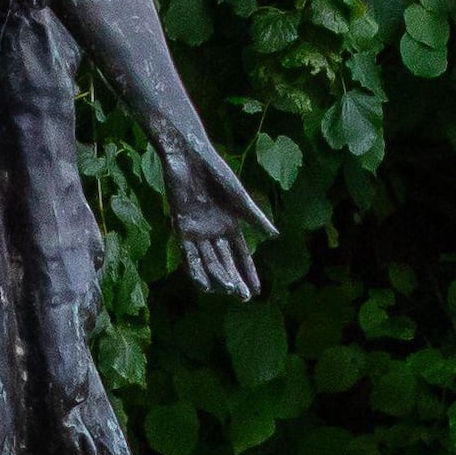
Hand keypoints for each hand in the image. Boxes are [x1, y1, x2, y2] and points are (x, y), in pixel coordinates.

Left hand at [163, 126, 272, 300]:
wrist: (190, 157)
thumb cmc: (217, 172)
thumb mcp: (240, 197)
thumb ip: (255, 217)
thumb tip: (274, 236)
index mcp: (230, 224)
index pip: (241, 255)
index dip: (249, 272)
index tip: (257, 291)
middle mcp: (214, 231)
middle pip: (225, 262)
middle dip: (235, 280)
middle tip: (244, 297)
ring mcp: (197, 231)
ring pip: (208, 261)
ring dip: (218, 277)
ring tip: (229, 291)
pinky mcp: (181, 227)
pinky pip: (188, 254)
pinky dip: (195, 269)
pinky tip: (204, 284)